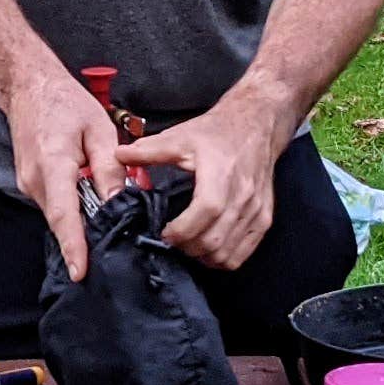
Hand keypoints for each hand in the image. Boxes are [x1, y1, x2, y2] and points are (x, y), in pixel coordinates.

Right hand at [3, 69, 127, 278]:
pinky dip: (72, 208)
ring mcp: (27, 184)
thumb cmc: (65, 102)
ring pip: (59, 214)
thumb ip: (109, 168)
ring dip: (82, 219)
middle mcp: (34, 180)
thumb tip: (119, 203)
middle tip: (115, 250)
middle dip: (86, 237)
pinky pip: (54, 205)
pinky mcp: (29, 184)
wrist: (29, 87)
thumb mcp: (99, 129)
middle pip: (62, 220)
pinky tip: (90, 201)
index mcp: (53, 163)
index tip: (80, 271)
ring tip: (108, 218)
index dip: (73, 245)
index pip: (63, 214)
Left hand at [119, 91, 292, 268]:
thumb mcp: (181, 136)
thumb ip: (148, 150)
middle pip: (214, 239)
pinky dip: (223, 258)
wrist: (256, 126)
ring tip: (188, 244)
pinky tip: (208, 247)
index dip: (182, 230)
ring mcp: (256, 209)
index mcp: (221, 174)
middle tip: (171, 241)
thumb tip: (119, 155)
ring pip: (227, 253)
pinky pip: (243, 253)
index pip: (205, 212)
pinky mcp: (264, 218)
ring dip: (203, 256)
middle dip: (187, 248)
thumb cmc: (218, 132)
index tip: (165, 233)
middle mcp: (243, 195)